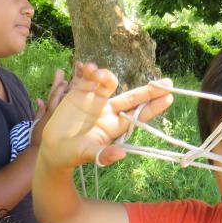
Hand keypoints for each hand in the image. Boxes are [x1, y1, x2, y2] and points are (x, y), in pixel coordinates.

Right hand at [38, 62, 173, 170]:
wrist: (52, 148)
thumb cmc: (72, 155)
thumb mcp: (88, 155)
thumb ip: (103, 155)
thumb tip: (122, 154)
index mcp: (114, 126)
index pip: (138, 115)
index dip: (153, 106)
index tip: (169, 97)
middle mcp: (108, 111)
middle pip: (131, 98)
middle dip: (149, 90)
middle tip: (168, 82)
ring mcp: (95, 100)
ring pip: (109, 83)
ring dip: (107, 76)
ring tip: (97, 75)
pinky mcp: (80, 92)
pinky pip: (88, 77)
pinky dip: (89, 71)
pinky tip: (87, 68)